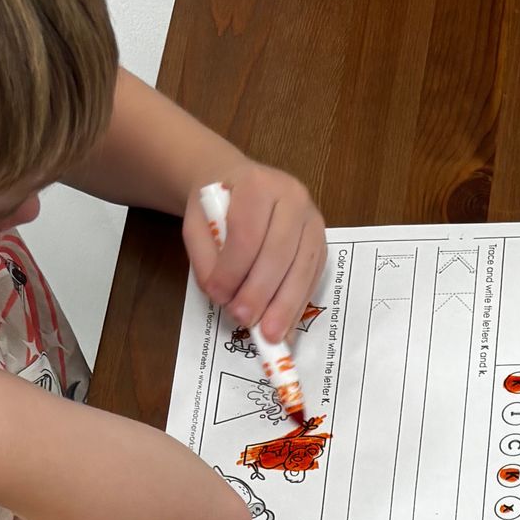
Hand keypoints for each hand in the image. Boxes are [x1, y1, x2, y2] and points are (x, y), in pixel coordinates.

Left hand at [183, 164, 326, 343]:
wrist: (239, 184)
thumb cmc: (217, 205)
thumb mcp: (197, 223)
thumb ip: (205, 257)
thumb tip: (223, 297)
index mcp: (258, 184)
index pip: (248, 233)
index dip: (233, 270)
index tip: (219, 297)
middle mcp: (293, 197)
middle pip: (279, 253)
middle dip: (260, 292)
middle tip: (244, 319)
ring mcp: (313, 221)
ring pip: (301, 269)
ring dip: (284, 307)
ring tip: (269, 335)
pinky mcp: (322, 244)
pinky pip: (313, 280)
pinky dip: (297, 307)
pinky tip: (285, 328)